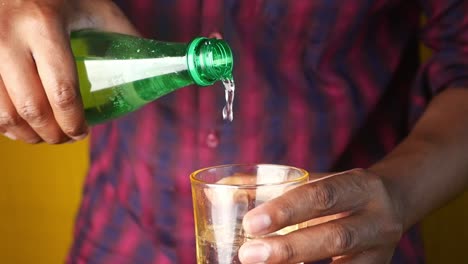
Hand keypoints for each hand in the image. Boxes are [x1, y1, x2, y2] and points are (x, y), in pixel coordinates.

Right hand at [0, 0, 137, 143]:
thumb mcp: (95, 8)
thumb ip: (123, 35)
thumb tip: (152, 68)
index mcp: (44, 25)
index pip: (62, 92)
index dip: (74, 122)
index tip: (82, 132)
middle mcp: (7, 37)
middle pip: (31, 108)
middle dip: (53, 134)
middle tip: (66, 138)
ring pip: (2, 112)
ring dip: (26, 135)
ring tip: (44, 136)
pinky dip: (3, 122)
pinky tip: (20, 123)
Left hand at [239, 169, 403, 263]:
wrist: (395, 203)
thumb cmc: (342, 192)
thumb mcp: (319, 181)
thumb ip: (279, 186)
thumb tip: (225, 188)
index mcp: (359, 186)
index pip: (321, 195)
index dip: (286, 210)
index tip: (250, 223)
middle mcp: (376, 219)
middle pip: (334, 236)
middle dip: (289, 248)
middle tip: (248, 255)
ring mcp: (381, 250)